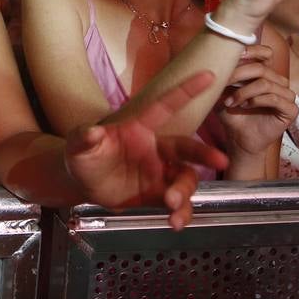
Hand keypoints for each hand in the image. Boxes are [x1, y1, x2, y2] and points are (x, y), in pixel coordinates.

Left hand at [65, 71, 229, 230]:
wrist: (84, 183)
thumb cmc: (84, 154)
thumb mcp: (79, 144)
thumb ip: (84, 137)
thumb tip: (92, 132)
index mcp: (141, 129)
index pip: (166, 105)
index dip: (186, 90)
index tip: (209, 76)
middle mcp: (156, 149)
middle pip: (186, 148)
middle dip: (203, 154)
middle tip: (220, 161)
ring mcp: (160, 172)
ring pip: (185, 178)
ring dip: (184, 191)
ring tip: (172, 204)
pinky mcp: (158, 194)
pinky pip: (177, 203)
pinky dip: (180, 213)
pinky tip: (175, 223)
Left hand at [216, 46, 297, 156]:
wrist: (239, 139)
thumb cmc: (232, 114)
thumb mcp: (224, 91)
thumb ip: (225, 74)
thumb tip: (216, 58)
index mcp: (266, 73)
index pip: (266, 53)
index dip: (252, 51)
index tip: (233, 55)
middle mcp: (278, 81)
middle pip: (261, 68)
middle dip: (238, 74)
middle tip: (223, 84)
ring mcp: (286, 95)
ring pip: (266, 83)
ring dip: (244, 91)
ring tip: (231, 102)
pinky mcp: (290, 110)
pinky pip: (274, 98)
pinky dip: (256, 100)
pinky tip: (245, 106)